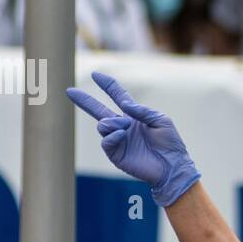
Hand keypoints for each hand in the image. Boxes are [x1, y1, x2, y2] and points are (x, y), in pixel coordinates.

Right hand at [66, 72, 200, 206]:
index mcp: (134, 116)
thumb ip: (143, 110)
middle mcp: (123, 127)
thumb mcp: (161, 121)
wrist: (173, 166)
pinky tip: (122, 134)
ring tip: (125, 127)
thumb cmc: (170, 144)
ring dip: (113, 123)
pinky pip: (106, 141)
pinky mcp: (116, 155)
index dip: (107, 85)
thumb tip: (124, 103)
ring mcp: (118, 140)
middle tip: (69, 91)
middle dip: (85, 100)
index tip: (96, 75)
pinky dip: (113, 135)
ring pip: (102, 125)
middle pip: (99, 110)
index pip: (117, 96)